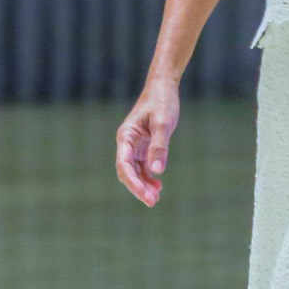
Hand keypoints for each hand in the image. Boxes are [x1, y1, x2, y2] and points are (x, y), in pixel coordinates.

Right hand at [115, 74, 180, 206]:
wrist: (164, 87)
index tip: (145, 195)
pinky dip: (149, 176)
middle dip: (138, 188)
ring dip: (143, 185)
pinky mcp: (144, 145)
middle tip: (152, 202)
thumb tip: (157, 170)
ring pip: (135, 171)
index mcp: (126, 136)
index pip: (124, 165)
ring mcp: (135, 145)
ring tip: (156, 197)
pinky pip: (143, 166)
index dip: (133, 183)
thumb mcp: (163, 123)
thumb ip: (159, 146)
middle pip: (127, 171)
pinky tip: (158, 185)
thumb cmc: (162, 102)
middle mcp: (127, 143)